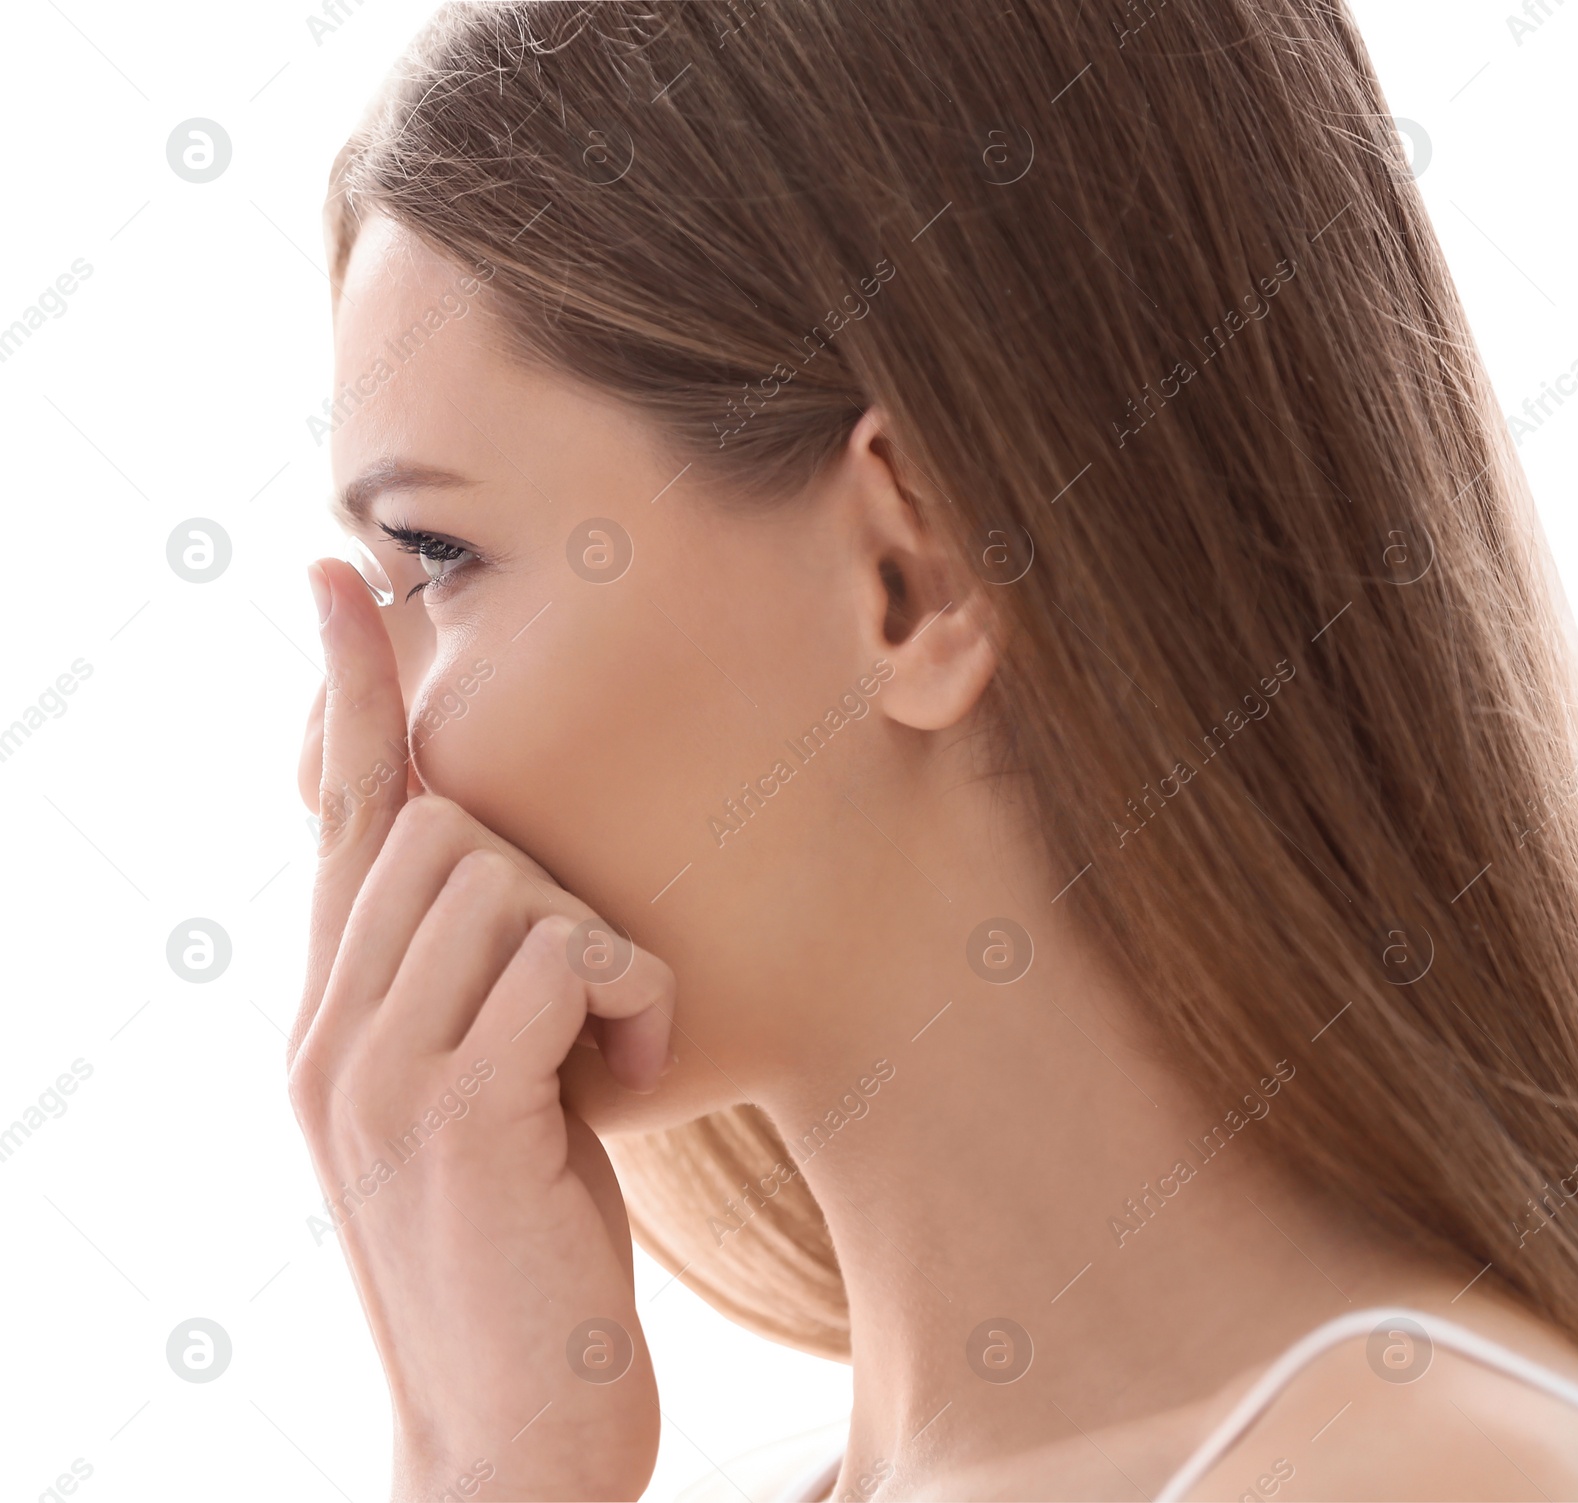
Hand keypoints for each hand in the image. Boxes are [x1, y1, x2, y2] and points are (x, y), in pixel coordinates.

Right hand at [289, 559, 672, 1500]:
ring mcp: (375, 1071)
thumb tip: (519, 884)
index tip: (340, 582)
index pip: (335, 818)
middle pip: (439, 824)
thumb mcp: (484, 1099)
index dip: (345, 694)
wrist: (515, 1435)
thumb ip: (468, 990)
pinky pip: (553, 956)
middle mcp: (328, 1031)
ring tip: (621, 1047)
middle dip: (548, 880)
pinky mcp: (454, 1112)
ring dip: (597, 949)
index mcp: (334, 1020)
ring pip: (498, 875)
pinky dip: (626, 993)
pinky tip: (641, 1066)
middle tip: (600, 994)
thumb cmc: (528, 1250)